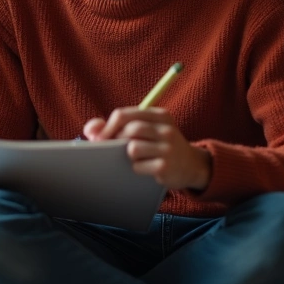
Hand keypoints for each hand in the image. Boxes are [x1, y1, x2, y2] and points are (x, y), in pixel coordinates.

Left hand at [83, 107, 211, 191]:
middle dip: (115, 142)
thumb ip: (119, 124)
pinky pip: (138, 166)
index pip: (124, 115)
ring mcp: (168, 148)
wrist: (192, 165)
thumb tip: (91, 129)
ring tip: (137, 158)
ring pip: (132, 149)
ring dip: (128, 156)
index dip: (106, 127)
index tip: (98, 138)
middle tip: (114, 150)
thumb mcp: (147, 128)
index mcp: (159, 115)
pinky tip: (146, 168)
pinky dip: (137, 168)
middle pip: (129, 130)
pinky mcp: (165, 167)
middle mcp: (166, 129)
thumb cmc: (161, 145)